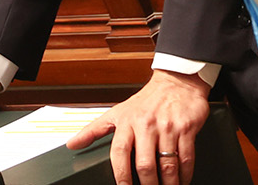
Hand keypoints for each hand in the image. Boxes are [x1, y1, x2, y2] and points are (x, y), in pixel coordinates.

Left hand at [66, 70, 210, 184]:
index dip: (120, 174)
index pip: (119, 152)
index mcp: (126, 122)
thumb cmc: (145, 101)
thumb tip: (72, 145)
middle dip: (147, 184)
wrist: (176, 82)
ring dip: (168, 183)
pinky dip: (185, 174)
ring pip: (167, 164)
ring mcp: (167, 127)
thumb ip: (93, 130)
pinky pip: (186, 158)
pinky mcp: (186, 128)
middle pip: (144, 163)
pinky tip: (182, 181)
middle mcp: (146, 124)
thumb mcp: (116, 112)